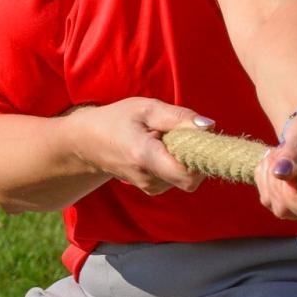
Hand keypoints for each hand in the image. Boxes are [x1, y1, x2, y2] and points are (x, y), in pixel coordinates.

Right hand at [69, 99, 210, 195]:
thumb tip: (209, 126)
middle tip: (177, 132)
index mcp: (145, 157)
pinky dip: (176, 162)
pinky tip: (159, 148)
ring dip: (183, 156)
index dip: (201, 158)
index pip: (188, 175)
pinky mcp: (153, 188)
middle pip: (190, 176)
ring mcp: (151, 187)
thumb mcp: (146, 108)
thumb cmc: (117, 120)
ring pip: (186, 175)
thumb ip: (179, 117)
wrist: (88, 143)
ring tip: (161, 138)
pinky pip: (177, 176)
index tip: (199, 138)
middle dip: (193, 154)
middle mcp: (149, 179)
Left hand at [253, 102, 296, 225]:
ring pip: (270, 200)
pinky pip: (264, 195)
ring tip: (286, 151)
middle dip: (276, 173)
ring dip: (269, 171)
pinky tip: (279, 159)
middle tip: (286, 147)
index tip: (287, 160)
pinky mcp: (283, 205)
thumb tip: (279, 173)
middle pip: (283, 207)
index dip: (292, 192)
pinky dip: (265, 173)